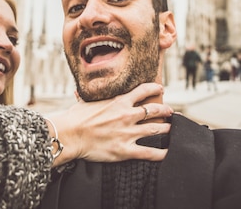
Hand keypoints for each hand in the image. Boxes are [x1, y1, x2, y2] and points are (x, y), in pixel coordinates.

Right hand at [45, 83, 172, 165]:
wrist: (69, 135)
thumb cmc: (74, 118)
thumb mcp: (84, 101)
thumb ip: (90, 96)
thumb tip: (79, 90)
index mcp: (118, 101)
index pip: (143, 91)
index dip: (155, 88)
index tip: (161, 88)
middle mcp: (127, 115)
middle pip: (154, 110)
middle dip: (166, 110)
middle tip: (171, 111)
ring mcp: (127, 133)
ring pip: (156, 129)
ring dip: (166, 129)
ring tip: (171, 129)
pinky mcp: (125, 150)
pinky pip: (149, 152)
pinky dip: (161, 153)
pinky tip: (168, 153)